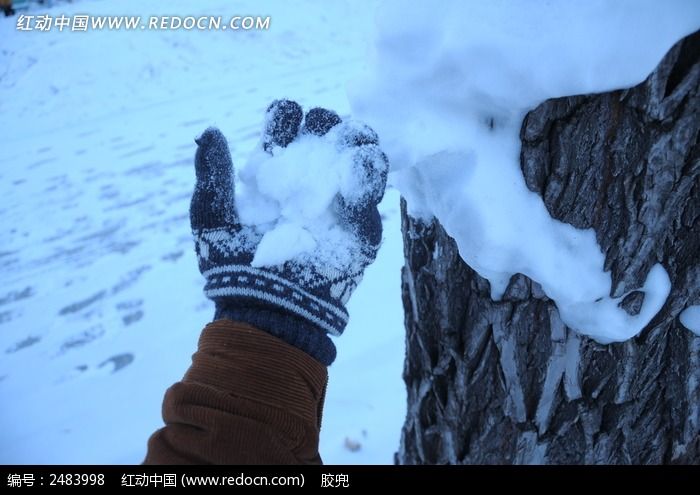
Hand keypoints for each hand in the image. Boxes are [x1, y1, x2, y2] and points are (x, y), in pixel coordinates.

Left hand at [190, 100, 387, 363]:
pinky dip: (370, 171)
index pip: (288, 122)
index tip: (277, 135)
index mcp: (276, 169)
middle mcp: (309, 176)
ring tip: (344, 146)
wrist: (269, 306)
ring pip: (358, 147)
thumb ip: (212, 176)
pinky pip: (375, 185)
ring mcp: (338, 195)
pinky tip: (353, 177)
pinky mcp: (362, 220)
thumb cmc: (235, 265)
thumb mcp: (213, 219)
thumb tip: (209, 131)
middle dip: (325, 121)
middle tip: (316, 135)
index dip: (285, 117)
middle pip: (327, 127)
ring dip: (354, 136)